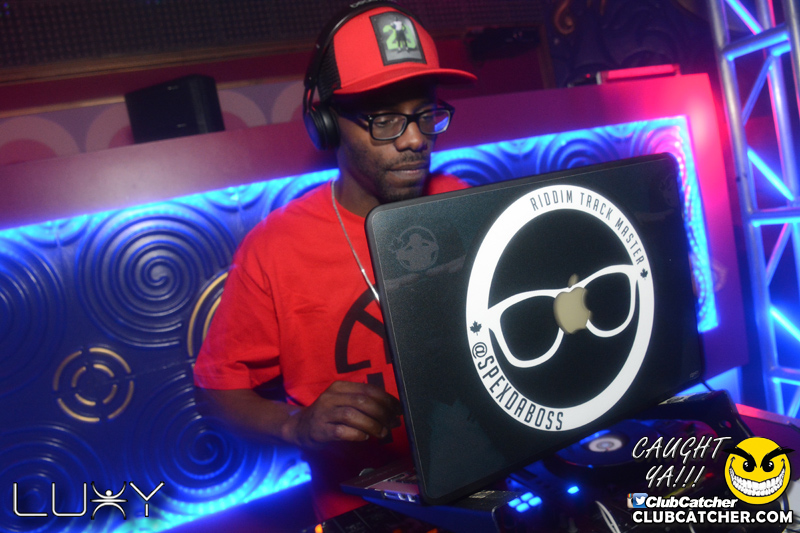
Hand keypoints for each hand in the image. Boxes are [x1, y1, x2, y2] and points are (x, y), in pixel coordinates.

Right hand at [284, 381, 401, 449]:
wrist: (299, 427)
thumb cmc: (328, 415)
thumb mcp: (343, 402)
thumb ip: (362, 403)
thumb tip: (392, 410)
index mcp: (340, 387)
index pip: (368, 389)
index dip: (387, 399)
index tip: (398, 409)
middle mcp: (331, 397)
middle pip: (363, 401)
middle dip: (382, 413)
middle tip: (392, 423)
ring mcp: (324, 413)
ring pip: (353, 415)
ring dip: (372, 425)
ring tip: (382, 433)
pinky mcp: (320, 430)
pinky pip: (341, 431)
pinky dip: (356, 434)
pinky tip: (364, 437)